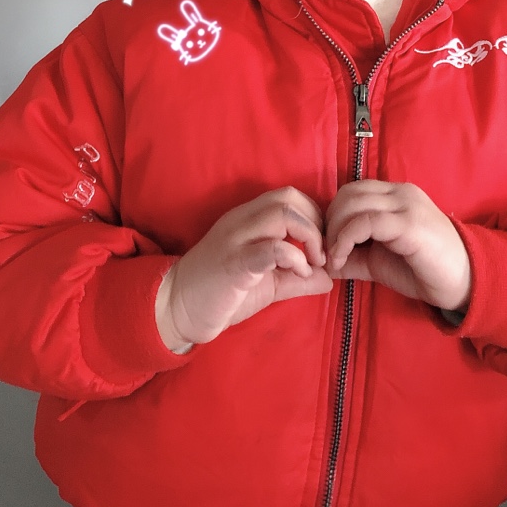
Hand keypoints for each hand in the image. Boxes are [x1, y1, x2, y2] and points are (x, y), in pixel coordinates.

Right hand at [155, 186, 333, 350]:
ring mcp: (236, 239)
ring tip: (314, 263)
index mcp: (248, 219)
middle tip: (322, 254)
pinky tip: (299, 273)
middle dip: (316, 222)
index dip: (315, 215)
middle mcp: (242, 221)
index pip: (289, 196)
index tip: (322, 246)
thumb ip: (297, 277)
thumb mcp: (267, 283)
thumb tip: (330, 278)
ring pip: (282, 213)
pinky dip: (295, 257)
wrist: (176, 310)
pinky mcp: (234, 263)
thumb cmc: (220, 294)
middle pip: (289, 196)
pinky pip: (271, 247)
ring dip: (310, 235)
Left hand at [324, 180, 470, 313]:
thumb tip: (321, 262)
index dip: (331, 216)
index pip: (351, 192)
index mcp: (394, 195)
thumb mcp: (378, 260)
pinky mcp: (409, 223)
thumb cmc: (423, 270)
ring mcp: (406, 204)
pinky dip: (345, 239)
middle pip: (347, 193)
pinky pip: (365, 221)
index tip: (325, 246)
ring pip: (353, 204)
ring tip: (335, 258)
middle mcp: (400, 192)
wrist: (465, 282)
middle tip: (327, 253)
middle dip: (329, 223)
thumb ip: (352, 255)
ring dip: (334, 232)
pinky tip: (343, 258)